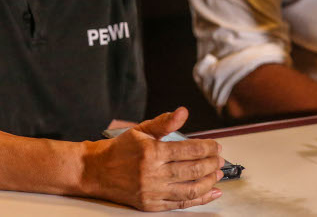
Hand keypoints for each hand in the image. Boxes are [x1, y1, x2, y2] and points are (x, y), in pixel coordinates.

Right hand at [81, 107, 223, 211]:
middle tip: (220, 159)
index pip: (188, 150)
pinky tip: (211, 193)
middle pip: (193, 170)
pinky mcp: (151, 204)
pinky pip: (181, 203)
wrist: (96, 170)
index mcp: (152, 152)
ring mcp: (152, 191)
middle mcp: (153, 173)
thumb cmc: (119, 149)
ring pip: (190, 188)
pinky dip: (200, 199)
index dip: (207, 148)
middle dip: (211, 164)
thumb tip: (183, 112)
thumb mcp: (140, 130)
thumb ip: (164, 123)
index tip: (216, 146)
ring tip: (218, 174)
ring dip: (209, 182)